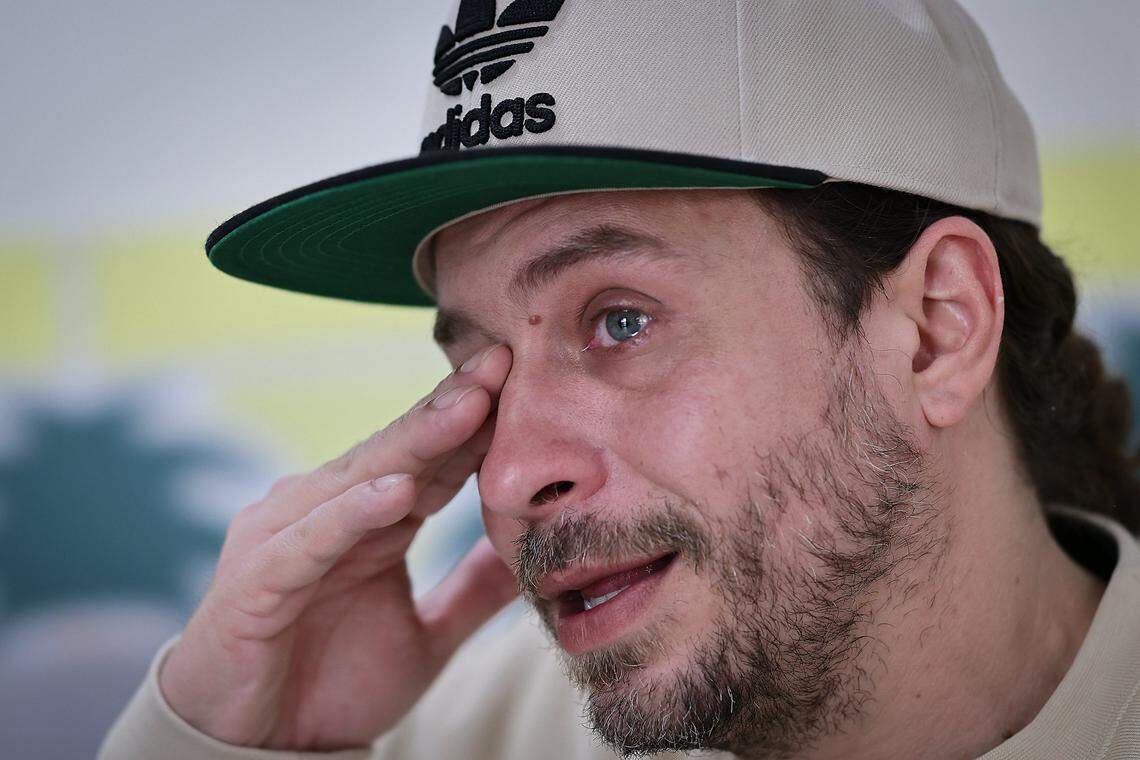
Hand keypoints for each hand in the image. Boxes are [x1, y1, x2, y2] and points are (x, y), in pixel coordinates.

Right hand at [158, 344, 516, 750]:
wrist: (256, 751)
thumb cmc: (329, 683)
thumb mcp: (425, 635)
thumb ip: (470, 592)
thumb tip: (529, 553)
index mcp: (365, 520)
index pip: (430, 461)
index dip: (476, 425)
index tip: (526, 381)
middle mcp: (324, 513)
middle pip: (398, 453)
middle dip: (452, 408)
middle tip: (502, 362)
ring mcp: (286, 540)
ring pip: (359, 480)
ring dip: (415, 443)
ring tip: (468, 407)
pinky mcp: (257, 580)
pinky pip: (311, 541)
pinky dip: (352, 513)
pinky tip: (395, 490)